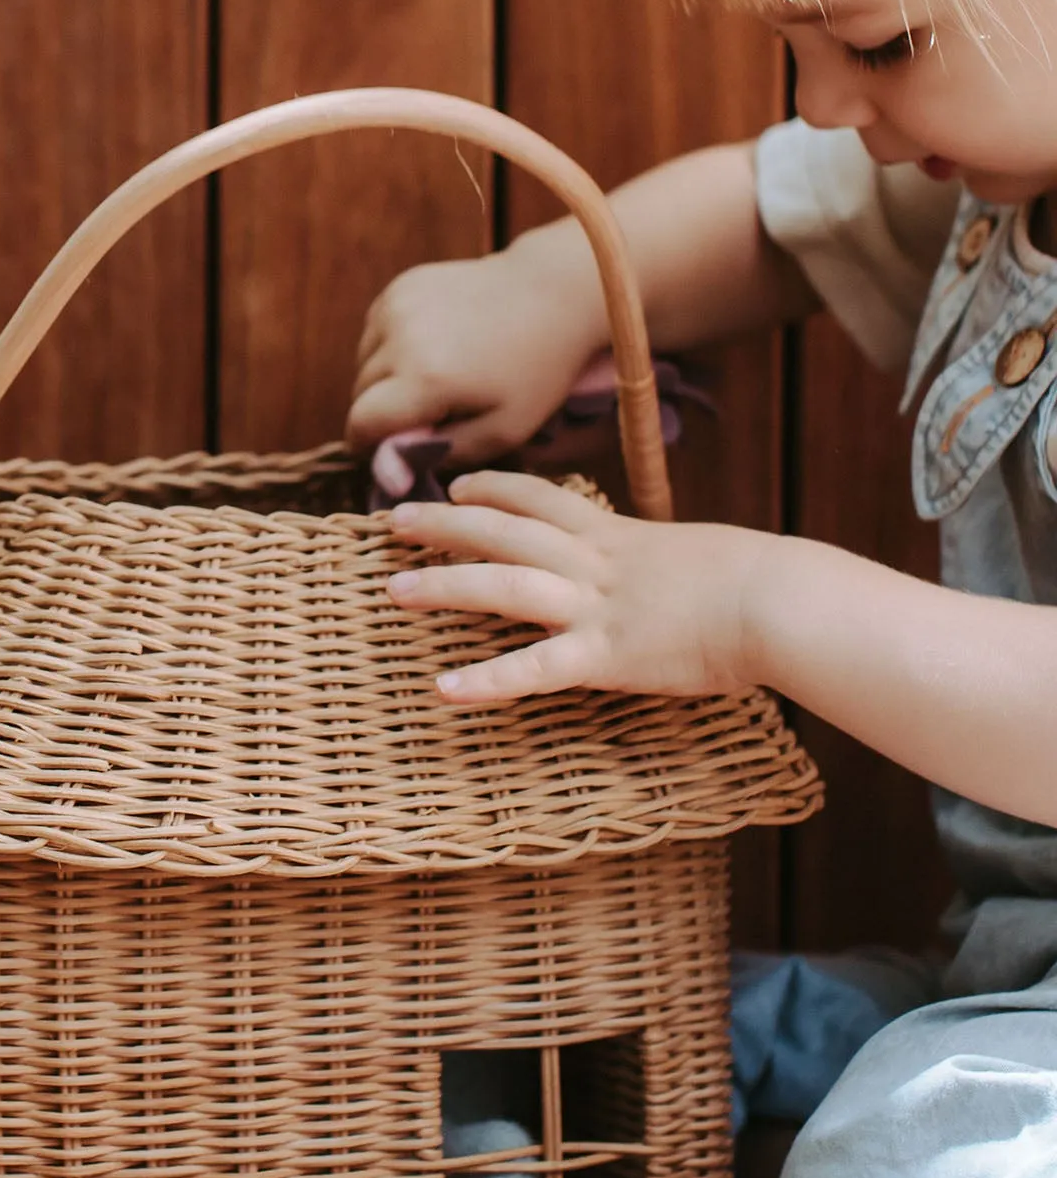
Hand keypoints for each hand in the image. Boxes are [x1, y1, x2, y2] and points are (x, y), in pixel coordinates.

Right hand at [346, 242, 603, 460]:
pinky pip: (375, 331)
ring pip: (363, 362)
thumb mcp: (503, 430)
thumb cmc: (535, 371)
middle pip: (359, 393)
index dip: (370, 446)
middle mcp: (401, 338)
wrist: (553, 293)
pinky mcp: (400, 286)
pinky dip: (391, 347)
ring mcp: (397, 305)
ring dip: (384, 379)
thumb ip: (437, 453)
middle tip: (425, 414)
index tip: (393, 452)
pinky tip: (430, 347)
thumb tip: (385, 472)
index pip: (361, 423)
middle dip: (381, 412)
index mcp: (425, 378)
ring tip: (431, 378)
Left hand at [385, 471, 773, 704]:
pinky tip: (444, 691)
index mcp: (620, 538)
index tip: (461, 485)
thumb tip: (669, 570)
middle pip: (505, 531)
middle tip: (392, 518)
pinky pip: (535, 669)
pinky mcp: (606, 655)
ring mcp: (596, 608)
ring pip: (504, 585)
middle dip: (445, 523)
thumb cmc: (763, 585)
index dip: (497, 491)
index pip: (545, 500)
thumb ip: (667, 565)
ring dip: (445, 584)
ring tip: (395, 589)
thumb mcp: (703, 559)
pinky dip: (487, 681)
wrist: (784, 602)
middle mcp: (596, 564)